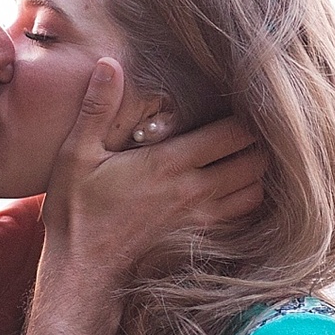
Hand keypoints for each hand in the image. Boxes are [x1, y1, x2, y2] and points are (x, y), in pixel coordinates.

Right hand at [41, 60, 267, 287]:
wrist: (82, 269)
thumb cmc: (77, 211)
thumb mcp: (76, 155)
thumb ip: (97, 109)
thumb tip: (109, 64)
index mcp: (168, 163)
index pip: (234, 133)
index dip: (245, 114)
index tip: (237, 101)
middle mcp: (194, 190)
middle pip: (255, 160)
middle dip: (258, 141)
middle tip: (246, 125)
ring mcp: (201, 217)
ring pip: (256, 189)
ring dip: (256, 171)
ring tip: (243, 154)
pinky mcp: (200, 237)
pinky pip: (244, 215)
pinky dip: (249, 199)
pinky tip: (235, 187)